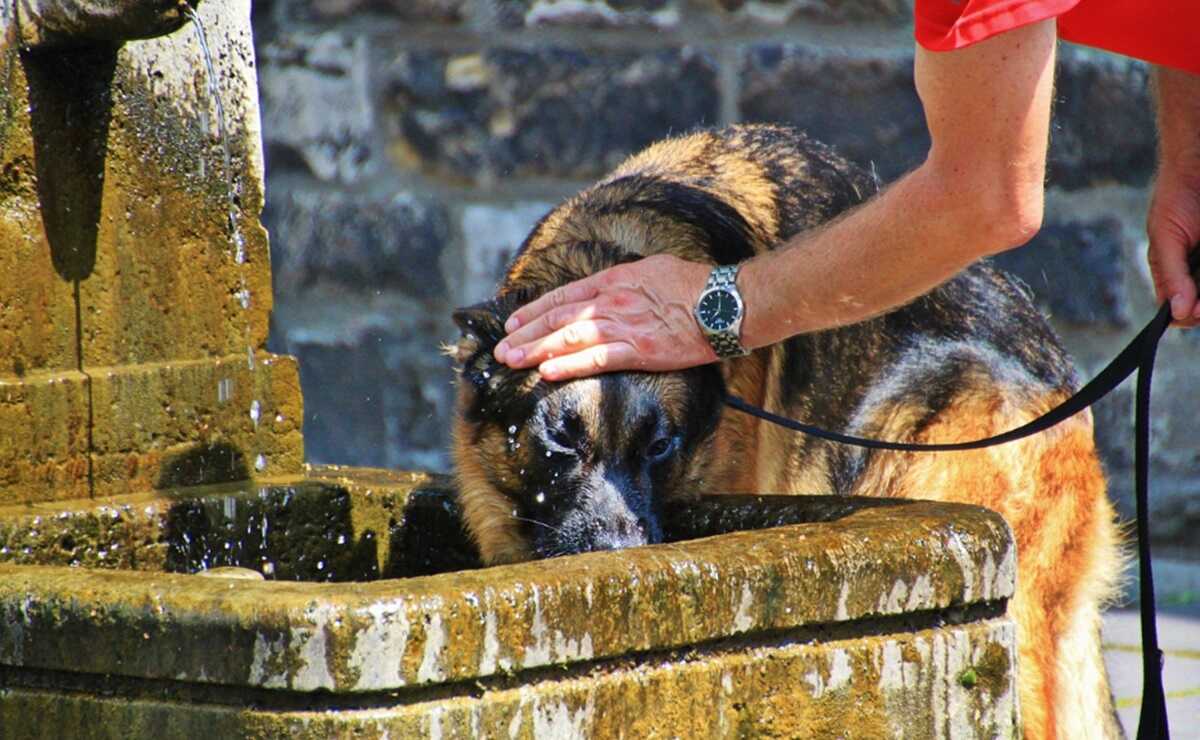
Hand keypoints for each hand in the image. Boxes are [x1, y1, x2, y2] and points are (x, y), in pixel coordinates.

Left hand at [493, 254, 717, 380]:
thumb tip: (609, 287)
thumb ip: (625, 280)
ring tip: (512, 360)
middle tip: (502, 348)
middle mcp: (612, 301)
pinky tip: (547, 372)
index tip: (514, 322)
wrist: (724, 303)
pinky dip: (569, 365)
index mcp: (615, 279)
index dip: (535, 310)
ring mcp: (624, 326)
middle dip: (527, 333)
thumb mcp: (653, 269)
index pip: (565, 296)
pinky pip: (596, 360)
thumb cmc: (695, 285)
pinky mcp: (638, 350)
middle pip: (559, 317)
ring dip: (537, 350)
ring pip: (569, 338)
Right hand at [1146, 170, 1199, 326]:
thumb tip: (1176, 312)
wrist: (1198, 167)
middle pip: (1199, 304)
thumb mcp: (1166, 238)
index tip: (1196, 310)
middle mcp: (1194, 273)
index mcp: (1172, 275)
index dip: (1188, 314)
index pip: (1178, 309)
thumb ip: (1171, 275)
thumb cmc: (1175, 199)